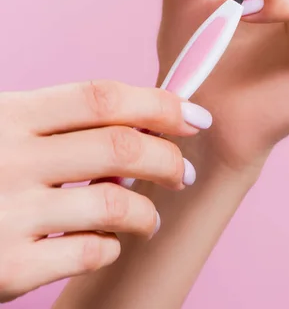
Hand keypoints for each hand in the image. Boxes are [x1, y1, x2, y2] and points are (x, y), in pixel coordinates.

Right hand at [0, 81, 210, 300]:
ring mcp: (7, 214)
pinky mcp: (6, 268)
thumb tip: (145, 122)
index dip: (158, 104)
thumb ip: (60, 123)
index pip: (103, 98)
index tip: (192, 116)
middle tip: (183, 172)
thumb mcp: (5, 128)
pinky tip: (105, 243)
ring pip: (114, 206)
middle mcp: (10, 158)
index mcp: (12, 114)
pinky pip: (87, 253)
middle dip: (167, 160)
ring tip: (149, 218)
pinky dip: (110, 247)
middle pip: (119, 148)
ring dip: (147, 213)